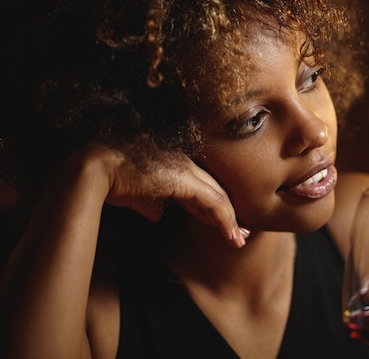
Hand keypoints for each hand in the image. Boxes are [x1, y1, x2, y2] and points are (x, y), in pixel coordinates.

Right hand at [78, 142, 244, 247]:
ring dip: (229, 220)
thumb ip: (148, 203)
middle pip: (214, 190)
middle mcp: (183, 162)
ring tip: (237, 240)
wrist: (94, 169)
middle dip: (227, 214)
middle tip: (239, 235)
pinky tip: (230, 234)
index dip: (211, 208)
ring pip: (217, 196)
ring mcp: (185, 167)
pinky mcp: (184, 178)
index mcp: (171, 164)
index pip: (199, 187)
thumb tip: (157, 215)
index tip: (222, 225)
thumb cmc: (108, 180)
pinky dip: (224, 219)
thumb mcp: (133, 195)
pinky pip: (213, 201)